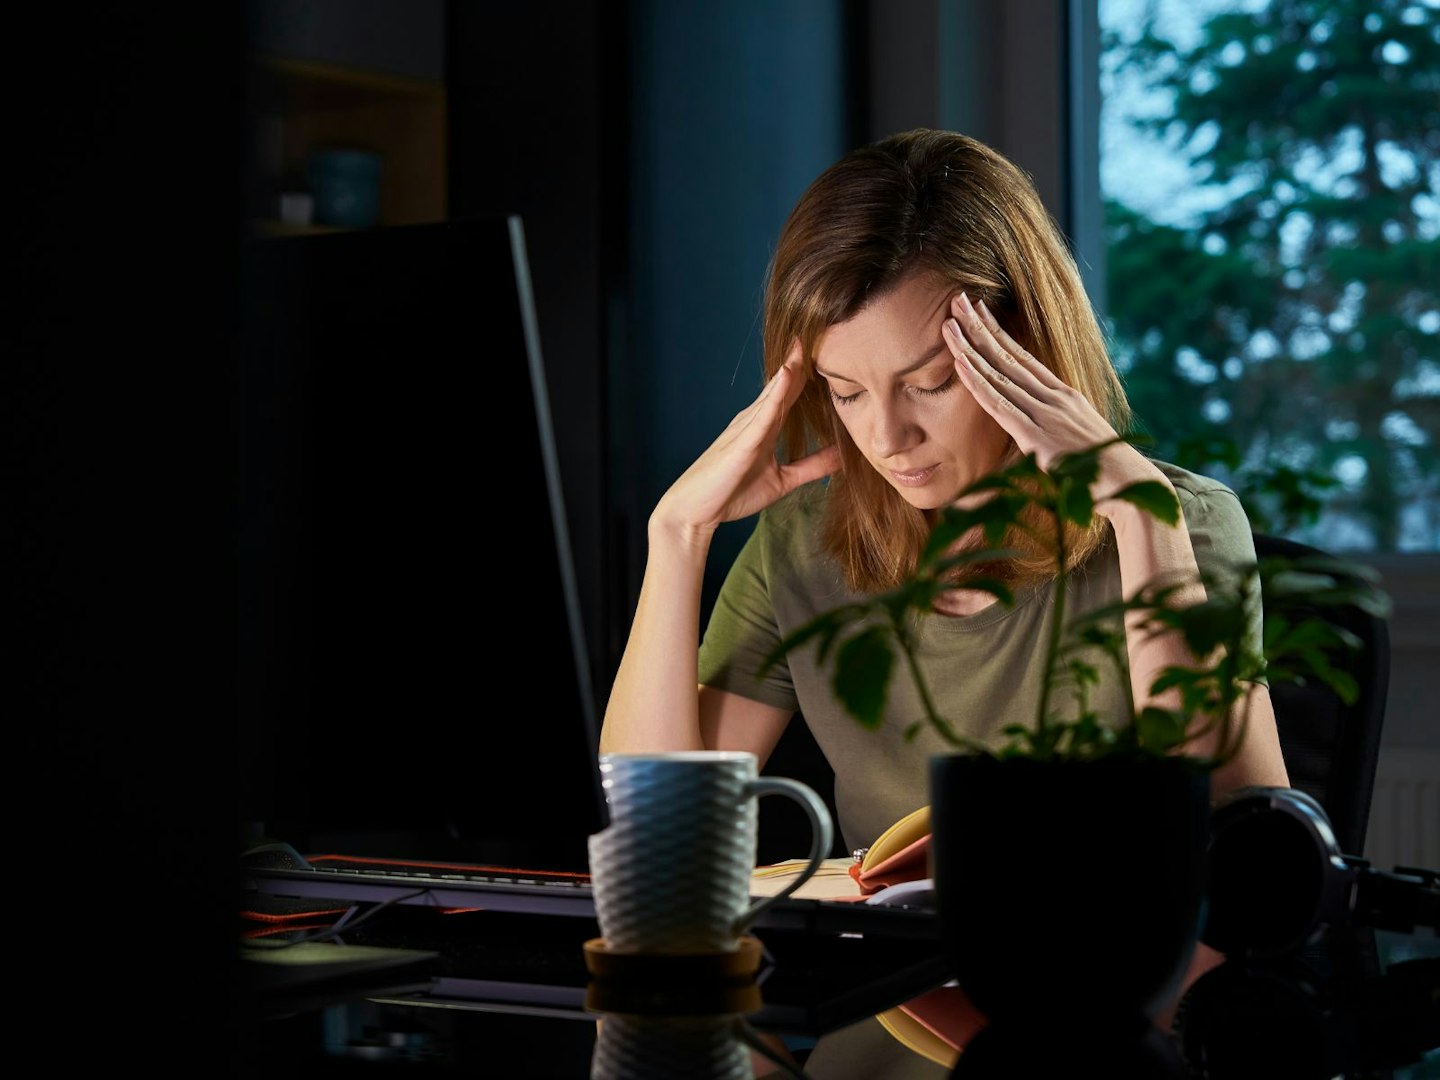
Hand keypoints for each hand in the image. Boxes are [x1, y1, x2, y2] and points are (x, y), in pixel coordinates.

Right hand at [653, 342, 840, 539]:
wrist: (695, 511)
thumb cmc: (732, 493)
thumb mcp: (783, 480)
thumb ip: (812, 466)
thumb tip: (844, 456)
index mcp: (765, 427)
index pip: (790, 394)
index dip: (807, 372)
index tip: (829, 349)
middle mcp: (754, 420)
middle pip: (783, 384)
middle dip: (800, 359)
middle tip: (820, 329)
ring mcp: (746, 428)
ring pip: (773, 392)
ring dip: (790, 367)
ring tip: (806, 342)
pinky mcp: (741, 442)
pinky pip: (762, 414)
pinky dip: (776, 393)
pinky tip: (788, 374)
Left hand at [942, 293, 1162, 505]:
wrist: (1130, 485)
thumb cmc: (1105, 471)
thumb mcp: (1079, 442)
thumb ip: (1056, 431)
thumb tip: (1043, 435)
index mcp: (1064, 396)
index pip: (1023, 357)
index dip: (999, 333)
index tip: (979, 311)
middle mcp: (1054, 397)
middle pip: (1008, 356)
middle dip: (980, 326)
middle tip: (957, 299)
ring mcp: (1045, 413)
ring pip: (998, 374)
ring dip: (970, 347)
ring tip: (949, 323)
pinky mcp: (1036, 436)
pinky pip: (999, 404)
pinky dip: (977, 382)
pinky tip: (959, 363)